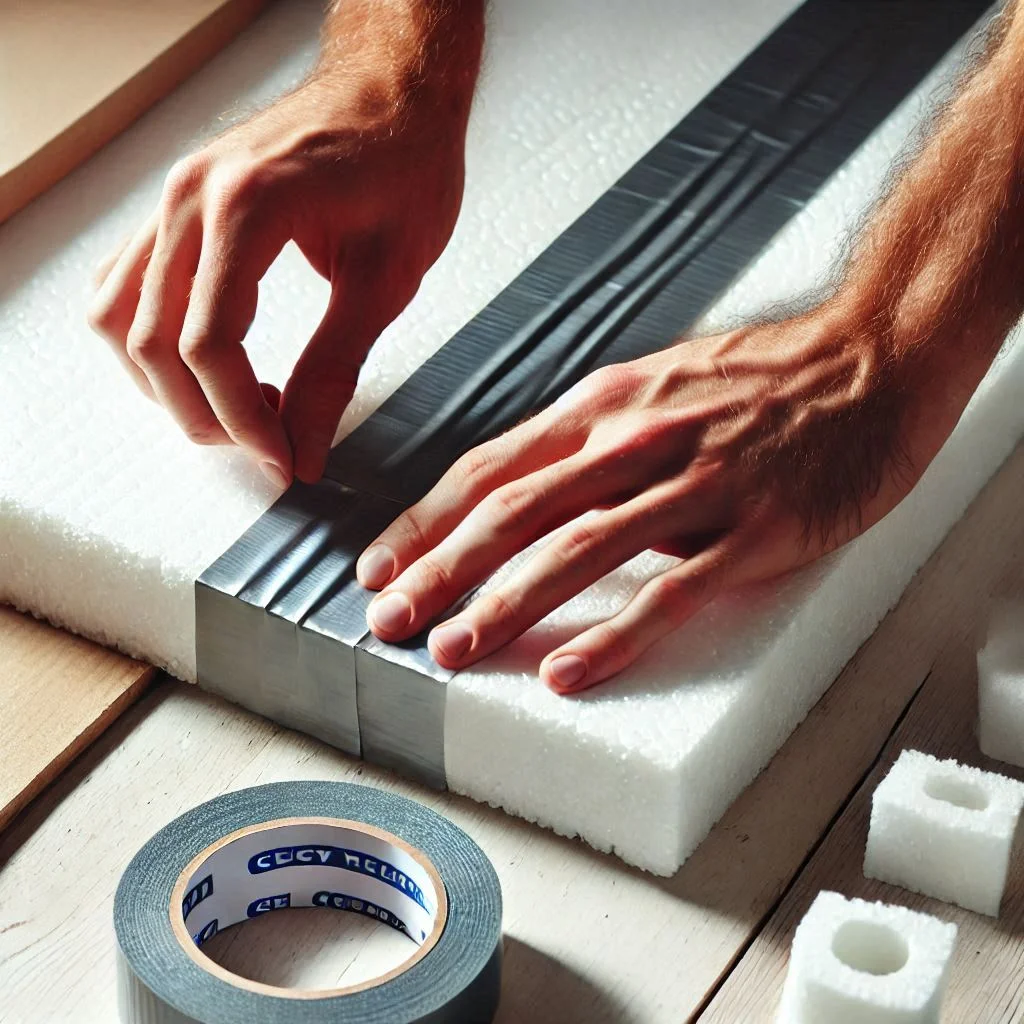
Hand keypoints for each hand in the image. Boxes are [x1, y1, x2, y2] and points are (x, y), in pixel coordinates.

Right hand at [88, 59, 471, 484]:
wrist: (394, 92)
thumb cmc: (404, 164)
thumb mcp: (387, 279)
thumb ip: (336, 368)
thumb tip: (306, 449)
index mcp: (248, 207)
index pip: (209, 344)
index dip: (242, 420)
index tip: (283, 459)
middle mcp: (190, 197)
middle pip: (152, 340)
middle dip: (204, 414)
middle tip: (264, 445)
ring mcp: (173, 195)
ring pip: (119, 315)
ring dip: (164, 382)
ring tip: (235, 408)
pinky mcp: (176, 204)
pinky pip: (125, 282)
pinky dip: (149, 336)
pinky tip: (205, 362)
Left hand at [356, 306, 965, 692]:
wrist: (871, 357)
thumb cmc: (763, 375)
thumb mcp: (655, 384)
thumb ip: (589, 437)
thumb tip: (529, 489)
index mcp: (603, 406)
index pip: (489, 467)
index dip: (425, 521)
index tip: (381, 564)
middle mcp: (634, 439)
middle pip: (513, 511)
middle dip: (440, 569)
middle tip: (391, 619)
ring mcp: (693, 482)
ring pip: (576, 548)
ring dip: (504, 603)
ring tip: (454, 648)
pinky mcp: (751, 527)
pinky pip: (669, 589)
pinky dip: (612, 633)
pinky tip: (568, 671)